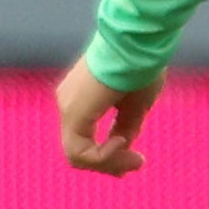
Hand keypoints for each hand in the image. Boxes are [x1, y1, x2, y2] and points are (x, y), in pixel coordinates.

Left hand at [57, 56, 157, 176]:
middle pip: (78, 150)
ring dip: (108, 163)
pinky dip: (103, 156)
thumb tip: (122, 146)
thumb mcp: (135, 105)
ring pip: (77, 155)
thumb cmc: (140, 67)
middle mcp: (68, 102)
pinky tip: (122, 142)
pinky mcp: (73, 112)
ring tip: (136, 159)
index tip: (135, 159)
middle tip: (136, 164)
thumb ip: (124, 126)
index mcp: (81, 99)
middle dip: (108, 164)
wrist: (139, 44)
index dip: (107, 157)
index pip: (83, 139)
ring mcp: (68, 106)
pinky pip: (80, 151)